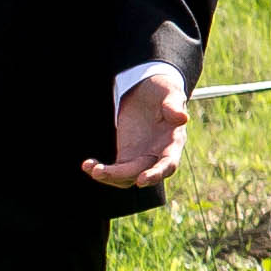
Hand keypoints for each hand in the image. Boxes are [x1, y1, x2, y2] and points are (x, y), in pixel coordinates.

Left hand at [83, 69, 192, 192]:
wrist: (148, 90)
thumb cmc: (162, 90)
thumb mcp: (170, 92)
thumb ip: (174, 105)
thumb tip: (183, 118)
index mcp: (173, 143)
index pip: (168, 164)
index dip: (156, 174)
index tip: (141, 180)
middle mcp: (158, 155)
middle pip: (142, 173)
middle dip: (122, 175)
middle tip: (100, 172)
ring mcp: (141, 157)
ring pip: (127, 177)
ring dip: (109, 176)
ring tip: (91, 168)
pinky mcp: (127, 155)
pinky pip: (115, 170)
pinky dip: (101, 171)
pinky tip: (87, 165)